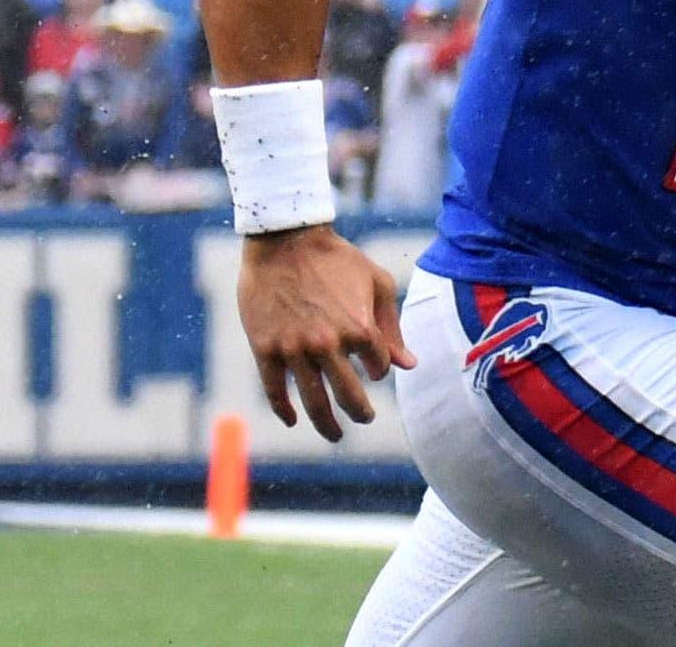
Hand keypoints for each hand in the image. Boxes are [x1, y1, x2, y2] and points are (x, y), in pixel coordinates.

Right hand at [237, 225, 412, 441]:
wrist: (285, 240)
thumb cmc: (336, 259)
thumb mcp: (376, 283)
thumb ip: (393, 326)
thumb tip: (409, 365)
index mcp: (359, 328)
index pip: (378, 368)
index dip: (378, 370)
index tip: (372, 366)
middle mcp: (329, 344)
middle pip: (349, 396)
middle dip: (361, 413)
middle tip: (364, 419)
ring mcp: (295, 349)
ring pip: (314, 402)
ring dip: (327, 425)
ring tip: (335, 435)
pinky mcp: (266, 349)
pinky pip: (275, 390)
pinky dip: (284, 410)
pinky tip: (292, 419)